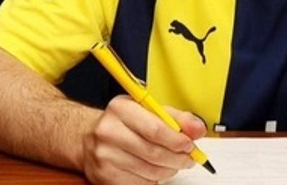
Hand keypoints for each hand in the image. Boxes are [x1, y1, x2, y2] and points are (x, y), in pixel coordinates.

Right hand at [81, 95, 207, 184]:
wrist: (87, 138)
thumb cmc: (122, 122)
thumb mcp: (147, 110)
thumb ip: (176, 118)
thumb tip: (198, 129)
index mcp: (121, 109)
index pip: (155, 129)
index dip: (177, 140)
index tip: (190, 145)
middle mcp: (109, 132)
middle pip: (154, 153)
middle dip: (178, 158)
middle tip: (188, 158)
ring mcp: (104, 156)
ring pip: (150, 171)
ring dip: (169, 170)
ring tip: (173, 163)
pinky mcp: (104, 176)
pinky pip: (140, 183)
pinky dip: (153, 179)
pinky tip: (153, 170)